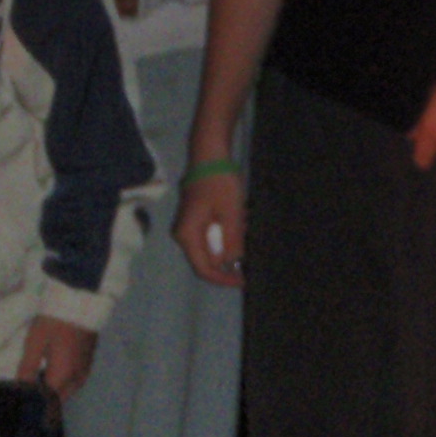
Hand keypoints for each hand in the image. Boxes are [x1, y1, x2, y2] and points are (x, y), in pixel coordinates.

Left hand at [15, 317, 95, 400]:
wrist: (82, 300)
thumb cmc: (55, 322)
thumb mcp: (35, 343)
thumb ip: (27, 369)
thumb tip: (21, 388)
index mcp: (63, 376)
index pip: (47, 400)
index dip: (34, 401)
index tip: (22, 396)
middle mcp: (78, 377)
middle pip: (60, 397)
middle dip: (46, 396)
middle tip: (29, 386)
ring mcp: (86, 368)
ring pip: (70, 389)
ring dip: (56, 388)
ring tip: (39, 377)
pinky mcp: (90, 359)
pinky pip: (76, 379)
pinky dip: (64, 380)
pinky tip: (53, 368)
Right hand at [175, 166, 244, 287]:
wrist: (209, 156)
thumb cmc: (219, 183)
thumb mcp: (231, 213)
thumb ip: (232, 240)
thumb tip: (233, 261)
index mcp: (188, 236)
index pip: (203, 268)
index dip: (223, 278)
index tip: (243, 281)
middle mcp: (184, 235)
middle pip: (207, 259)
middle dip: (230, 259)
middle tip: (251, 254)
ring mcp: (189, 226)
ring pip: (212, 246)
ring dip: (232, 243)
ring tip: (247, 228)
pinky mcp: (197, 218)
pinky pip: (214, 234)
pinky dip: (229, 232)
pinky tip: (242, 220)